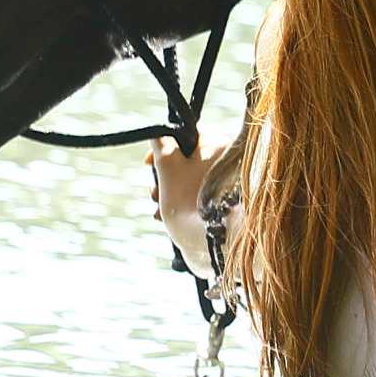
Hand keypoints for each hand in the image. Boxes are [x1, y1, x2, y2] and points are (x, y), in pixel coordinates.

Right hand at [146, 131, 232, 268]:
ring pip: (188, 178)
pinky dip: (180, 202)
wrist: (211, 243)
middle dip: (163, 175)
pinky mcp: (221, 202)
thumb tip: (160, 134)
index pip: (190, 133)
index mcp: (219, 146)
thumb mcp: (168, 168)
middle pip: (186, 158)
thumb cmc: (189, 202)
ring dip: (167, 191)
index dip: (165, 144)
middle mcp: (227, 162)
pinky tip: (166, 217)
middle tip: (153, 191)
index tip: (148, 162)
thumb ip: (161, 146)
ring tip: (158, 208)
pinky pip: (197, 194)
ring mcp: (225, 184)